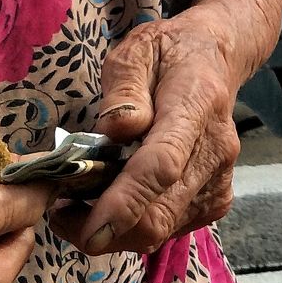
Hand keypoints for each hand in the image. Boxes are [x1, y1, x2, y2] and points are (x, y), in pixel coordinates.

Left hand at [53, 15, 242, 259]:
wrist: (215, 58)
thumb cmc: (167, 53)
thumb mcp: (136, 51)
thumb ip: (123, 90)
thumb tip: (113, 133)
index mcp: (195, 106)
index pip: (161, 166)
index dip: (125, 203)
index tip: (87, 229)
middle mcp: (215, 150)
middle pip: (160, 213)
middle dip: (105, 229)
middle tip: (62, 214)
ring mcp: (220, 179)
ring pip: (163, 230)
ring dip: (117, 231)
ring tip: (82, 205)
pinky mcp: (216, 199)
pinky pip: (172, 229)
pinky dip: (137, 227)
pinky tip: (117, 202)